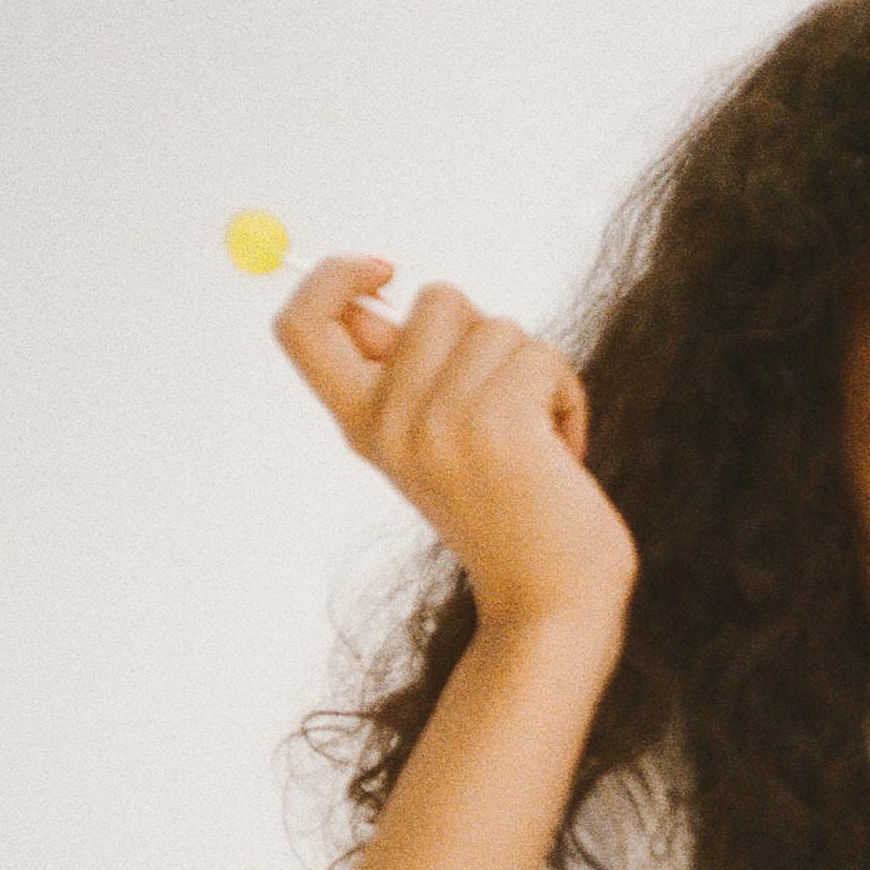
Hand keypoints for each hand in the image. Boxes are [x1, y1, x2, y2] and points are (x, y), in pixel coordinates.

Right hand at [272, 256, 635, 632]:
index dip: (330, 276)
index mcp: (361, 425)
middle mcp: (389, 423)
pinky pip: (541, 356)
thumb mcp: (435, 443)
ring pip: (496, 325)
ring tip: (534, 440)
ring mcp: (439, 423)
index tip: (381, 268)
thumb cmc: (507, 515)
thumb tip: (372, 298)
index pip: (302, 327)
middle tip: (501, 406)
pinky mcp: (498, 423)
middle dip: (484, 336)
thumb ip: (405, 375)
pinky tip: (561, 451)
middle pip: (433, 299)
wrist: (548, 602)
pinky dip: (566, 395)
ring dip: (532, 371)